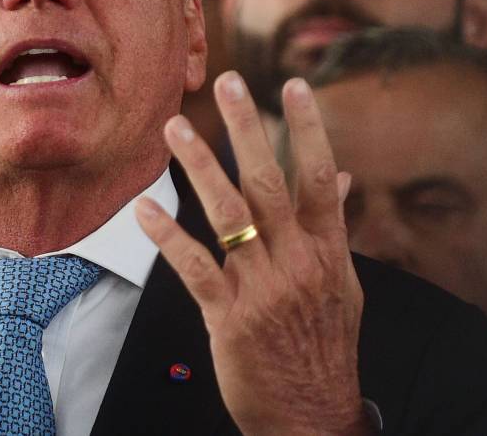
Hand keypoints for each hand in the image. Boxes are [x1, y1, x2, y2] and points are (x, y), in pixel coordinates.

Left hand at [137, 71, 367, 435]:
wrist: (312, 414)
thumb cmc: (324, 346)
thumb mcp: (342, 285)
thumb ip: (336, 228)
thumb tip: (341, 176)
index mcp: (328, 252)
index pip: (319, 177)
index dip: (307, 127)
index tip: (292, 83)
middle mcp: (297, 262)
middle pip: (268, 182)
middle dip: (247, 128)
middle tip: (227, 84)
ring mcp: (262, 288)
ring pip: (228, 214)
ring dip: (199, 167)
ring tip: (176, 128)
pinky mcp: (228, 315)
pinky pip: (194, 265)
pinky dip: (167, 235)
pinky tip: (144, 208)